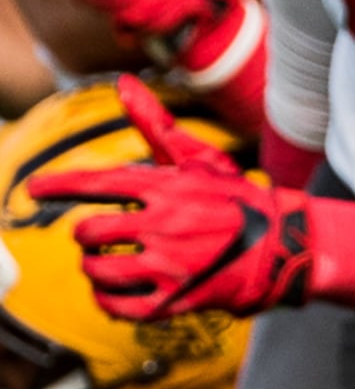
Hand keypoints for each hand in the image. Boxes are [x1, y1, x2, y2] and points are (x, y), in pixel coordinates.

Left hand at [35, 77, 354, 318]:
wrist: (286, 246)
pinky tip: (112, 293)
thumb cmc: (238, 199)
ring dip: (94, 268)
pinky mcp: (178, 298)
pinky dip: (107, 301)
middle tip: (95, 238)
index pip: (95, 184)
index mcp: (165, 188)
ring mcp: (171, 264)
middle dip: (85, 236)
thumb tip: (124, 83)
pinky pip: (119, 306)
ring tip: (105, 264)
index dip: (57, 187)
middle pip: (89, 232)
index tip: (33, 190)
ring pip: (99, 270)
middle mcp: (164, 225)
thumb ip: (154, 124)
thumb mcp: (198, 159)